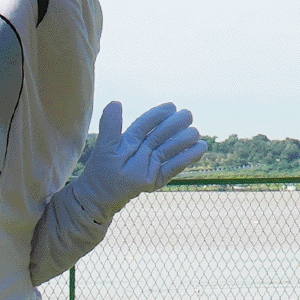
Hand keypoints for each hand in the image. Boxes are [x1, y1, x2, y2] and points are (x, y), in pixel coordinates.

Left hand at [71, 101, 206, 221]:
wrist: (99, 197)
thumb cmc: (100, 171)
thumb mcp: (104, 147)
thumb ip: (110, 126)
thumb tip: (116, 102)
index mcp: (132, 138)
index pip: (147, 122)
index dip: (159, 114)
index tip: (171, 107)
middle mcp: (145, 148)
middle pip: (163, 133)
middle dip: (175, 124)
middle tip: (186, 117)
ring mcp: (153, 163)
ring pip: (172, 148)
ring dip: (184, 139)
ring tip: (194, 133)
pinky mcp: (157, 178)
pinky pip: (174, 167)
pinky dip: (187, 158)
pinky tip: (200, 148)